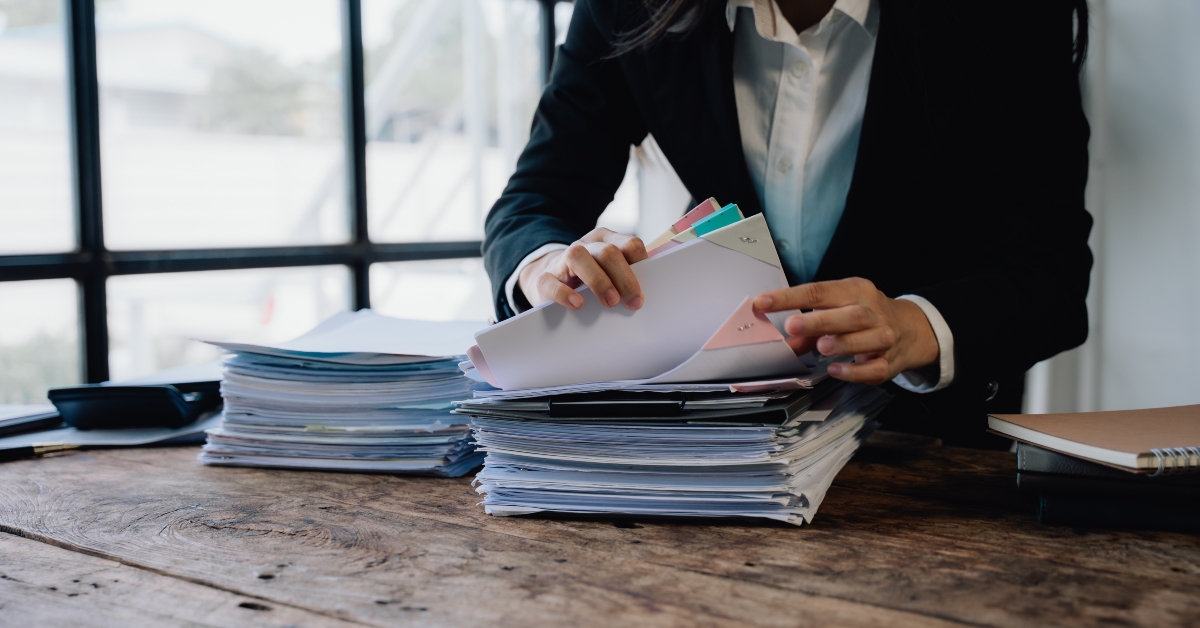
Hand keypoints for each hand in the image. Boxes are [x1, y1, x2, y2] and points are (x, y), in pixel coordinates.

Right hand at [519, 228, 647, 310]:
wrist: (552, 280)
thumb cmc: (590, 279)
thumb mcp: (611, 273)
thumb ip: (628, 276)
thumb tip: (648, 294)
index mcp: (606, 241)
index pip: (630, 244)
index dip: (640, 265)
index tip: (645, 290)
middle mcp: (585, 245)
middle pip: (608, 252)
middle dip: (624, 278)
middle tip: (633, 302)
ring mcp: (562, 259)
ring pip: (578, 257)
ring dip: (598, 281)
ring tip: (610, 302)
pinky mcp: (544, 278)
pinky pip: (550, 281)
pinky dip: (564, 293)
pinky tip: (578, 304)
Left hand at [753, 278, 938, 383]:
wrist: (911, 329)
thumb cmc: (864, 315)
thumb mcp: (838, 309)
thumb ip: (808, 328)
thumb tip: (782, 342)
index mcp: (854, 291)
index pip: (819, 291)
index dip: (789, 298)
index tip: (762, 303)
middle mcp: (872, 311)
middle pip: (849, 314)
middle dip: (820, 320)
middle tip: (792, 326)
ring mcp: (884, 337)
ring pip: (868, 338)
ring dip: (843, 343)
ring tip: (821, 347)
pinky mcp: (889, 363)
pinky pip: (875, 369)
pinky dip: (856, 371)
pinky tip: (837, 370)